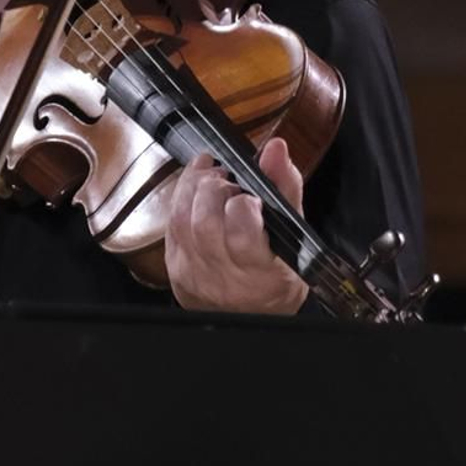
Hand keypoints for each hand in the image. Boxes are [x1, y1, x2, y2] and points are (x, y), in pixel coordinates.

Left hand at [161, 139, 308, 316]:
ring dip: (195, 187)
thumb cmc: (274, 279)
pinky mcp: (174, 265)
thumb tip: (276, 148)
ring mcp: (193, 272)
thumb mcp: (295, 240)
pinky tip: (197, 189)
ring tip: (213, 178)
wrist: (245, 317)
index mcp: (258, 272)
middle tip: (230, 182)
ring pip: (181, 219)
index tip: (252, 196)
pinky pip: (170, 224)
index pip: (241, 232)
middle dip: (215, 188)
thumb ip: (285, 189)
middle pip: (204, 222)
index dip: (243, 204)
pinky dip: (182, 198)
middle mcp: (222, 276)